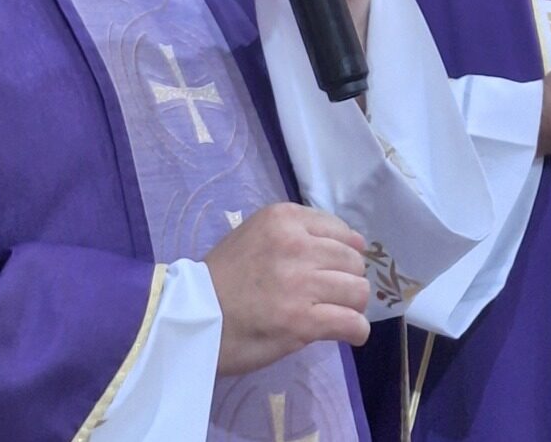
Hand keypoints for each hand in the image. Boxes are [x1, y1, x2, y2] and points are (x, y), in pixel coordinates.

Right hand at [204, 202, 370, 375]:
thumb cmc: (224, 276)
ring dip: (352, 305)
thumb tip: (351, 245)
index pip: (341, 230)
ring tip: (338, 313)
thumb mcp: (257, 233)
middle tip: (332, 295)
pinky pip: (351, 323)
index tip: (334, 268)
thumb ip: (297, 233)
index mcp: (283, 218)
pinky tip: (348, 333)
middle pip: (353, 260)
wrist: (193, 317)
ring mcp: (300, 282)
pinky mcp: (302, 321)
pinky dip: (355, 330)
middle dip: (348, 279)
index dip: (344, 252)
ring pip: (358, 290)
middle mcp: (296, 244)